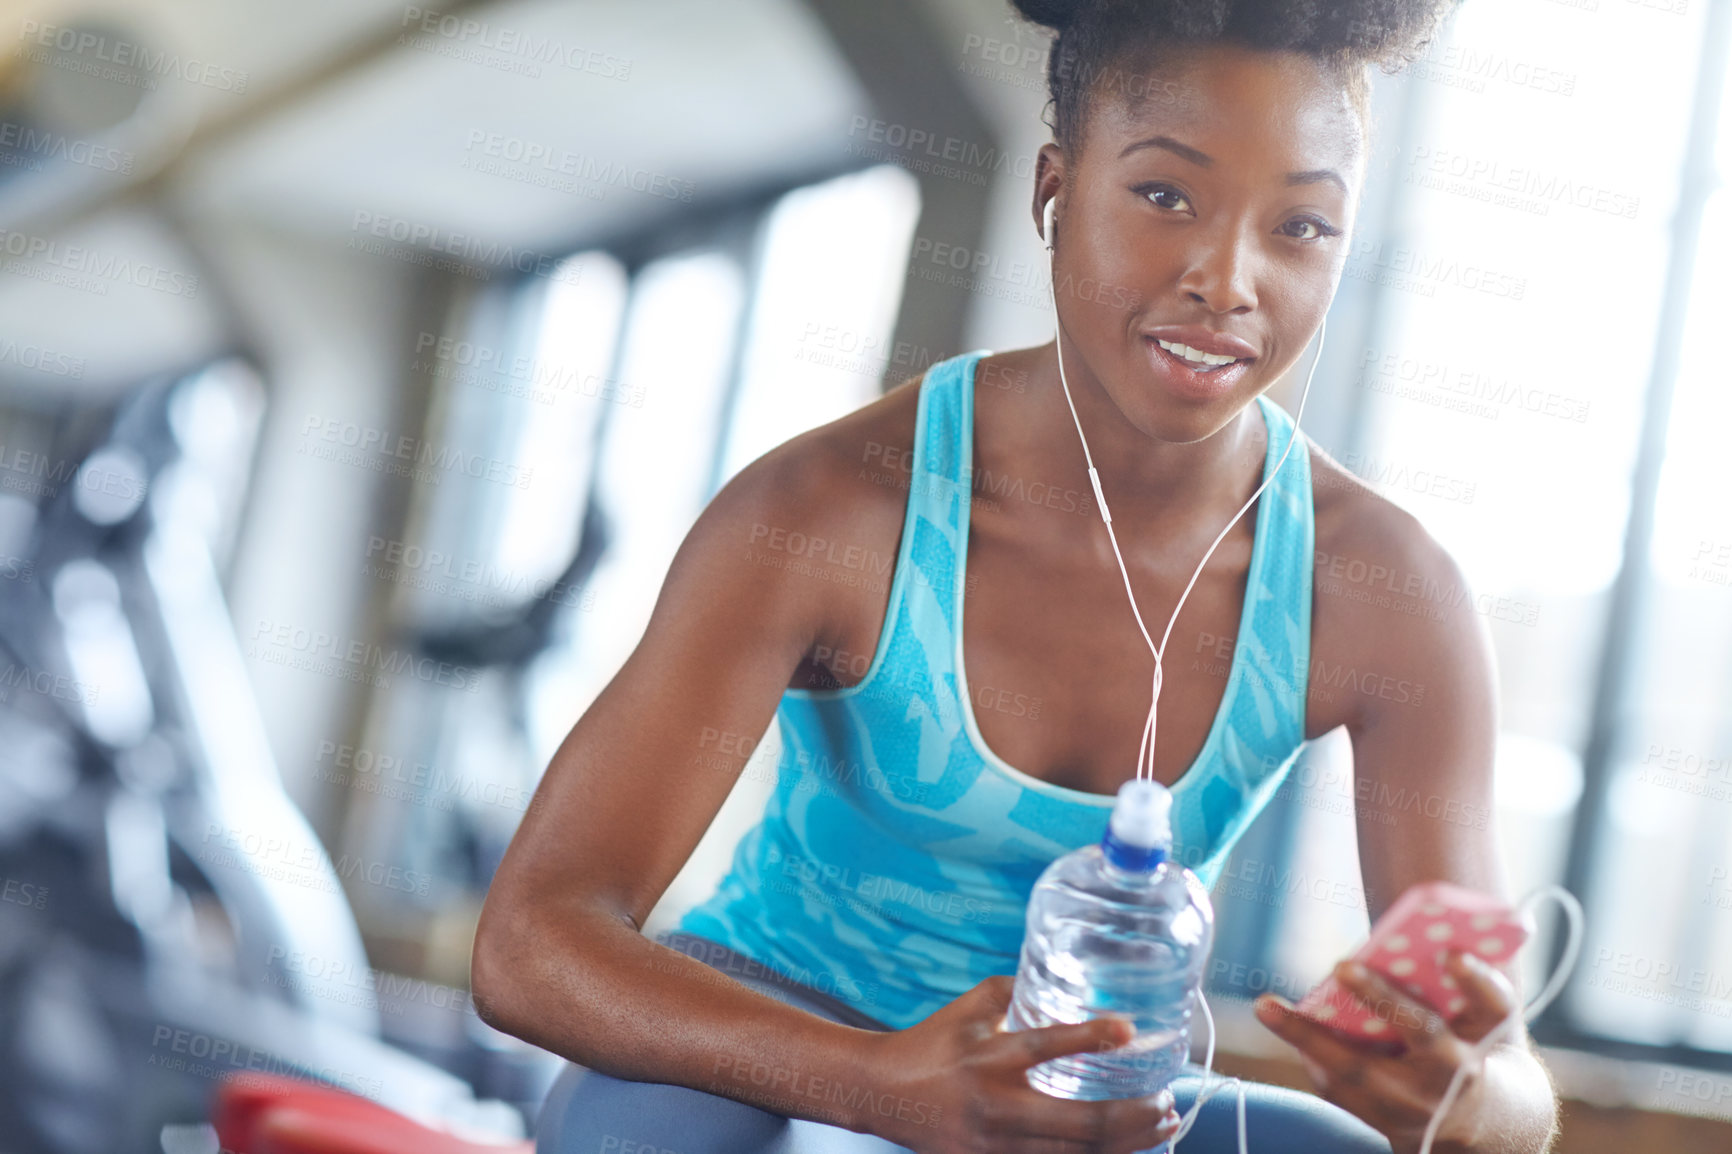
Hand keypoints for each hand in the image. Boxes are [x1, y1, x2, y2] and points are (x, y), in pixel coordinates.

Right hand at [857, 975, 1182, 1151]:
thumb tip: (1067, 975)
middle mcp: (997, 1104)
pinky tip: (1122, 1150)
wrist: (883, 1093)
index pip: (1046, 1044)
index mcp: (990, 1055)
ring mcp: (996, 1144)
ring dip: (1127, 1144)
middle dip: (1131, 1116)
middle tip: (1166, 1102)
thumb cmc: (932, 1043)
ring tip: (1161, 1128)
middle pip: (1078, 1122)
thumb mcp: (971, 1007)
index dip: (1093, 1036)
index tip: (1130, 1029)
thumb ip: (1018, 991)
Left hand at [1253, 951, 1521, 1153]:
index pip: (1491, 1004)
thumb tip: (1420, 937)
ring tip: (1267, 1006)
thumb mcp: (1482, 1019)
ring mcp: (1415, 1105)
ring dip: (1309, 1037)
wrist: (1478, 1124)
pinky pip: (1338, 1087)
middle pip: (1420, 1031)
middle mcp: (1452, 1074)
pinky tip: (1284, 1023)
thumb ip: (1463, 981)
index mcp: (1483, 1036)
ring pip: (1359, 1071)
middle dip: (1382, 997)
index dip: (1474, 978)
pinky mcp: (1383, 1122)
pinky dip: (1310, 1053)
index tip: (1452, 951)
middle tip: (1342, 964)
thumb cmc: (1472, 1045)